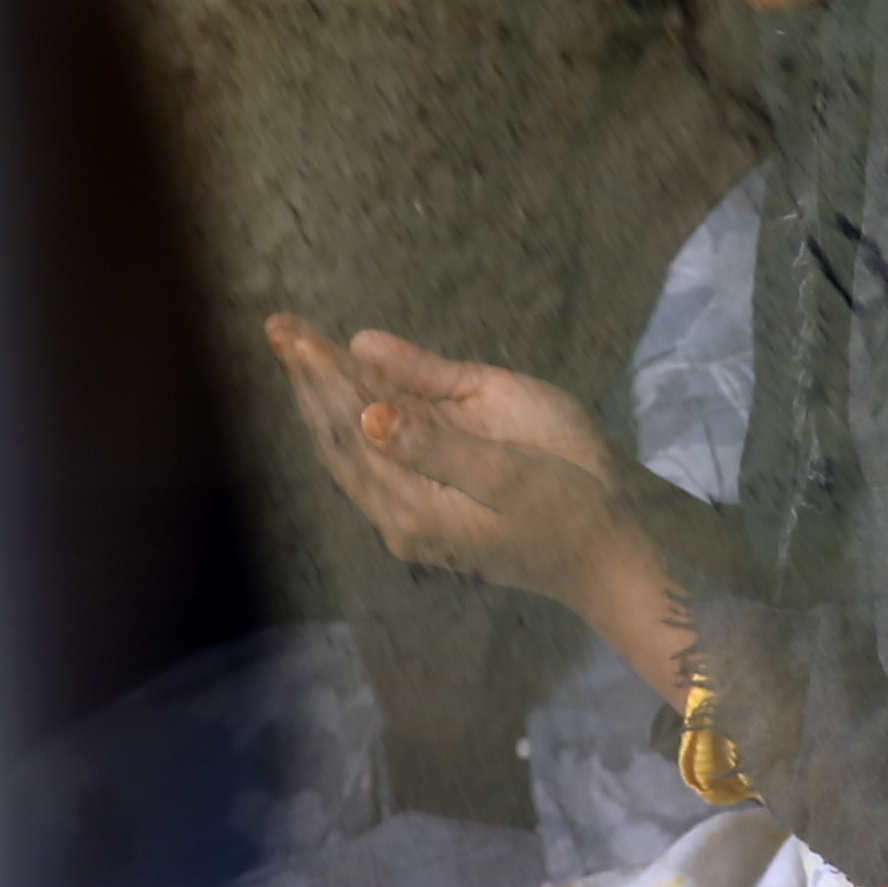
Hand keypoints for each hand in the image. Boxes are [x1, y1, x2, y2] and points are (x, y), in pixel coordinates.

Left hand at [265, 315, 719, 705]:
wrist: (607, 560)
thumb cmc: (572, 508)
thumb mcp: (510, 473)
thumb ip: (436, 444)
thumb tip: (369, 411)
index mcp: (415, 507)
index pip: (353, 430)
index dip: (324, 376)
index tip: (296, 332)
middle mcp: (399, 519)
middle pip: (339, 440)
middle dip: (309, 381)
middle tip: (279, 326)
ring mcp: (410, 522)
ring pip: (351, 453)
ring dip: (323, 399)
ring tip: (298, 351)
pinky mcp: (427, 516)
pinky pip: (373, 464)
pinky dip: (351, 423)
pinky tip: (344, 398)